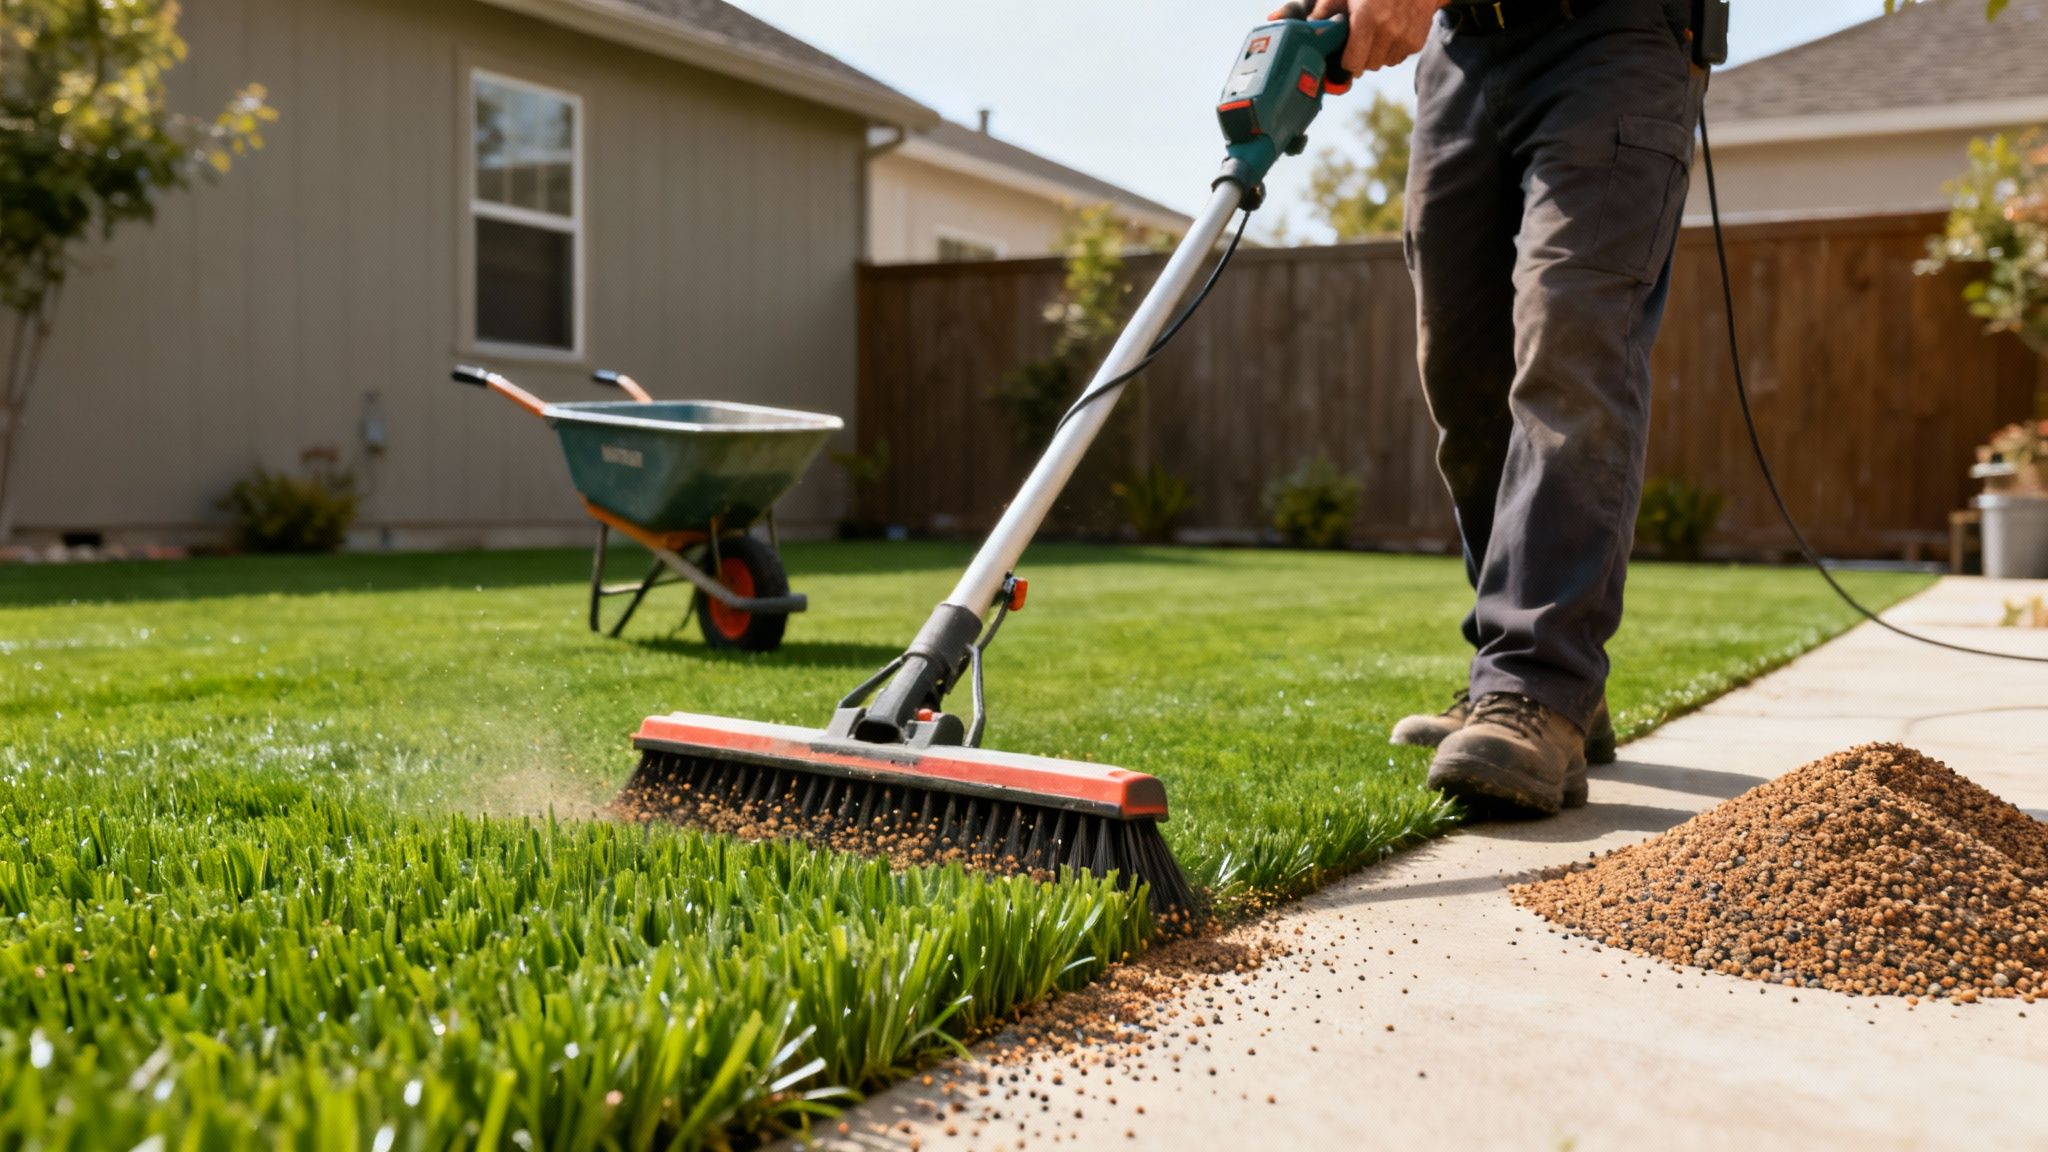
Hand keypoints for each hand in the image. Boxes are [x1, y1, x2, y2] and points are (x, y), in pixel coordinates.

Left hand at [1266, 0, 1447, 72]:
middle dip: (1358, 57)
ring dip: (1374, 54)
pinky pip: (1397, 57)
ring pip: (1381, 64)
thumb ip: (1316, 11)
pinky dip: (1390, 49)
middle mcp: (1388, 31)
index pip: (1351, 64)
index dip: (1343, 61)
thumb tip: (1273, 19)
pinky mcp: (1416, 41)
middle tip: (1356, 39)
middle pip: (1365, 67)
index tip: (1340, 53)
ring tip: (1372, 32)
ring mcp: (1405, 38)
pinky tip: (1388, 30)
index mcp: (1367, 19)